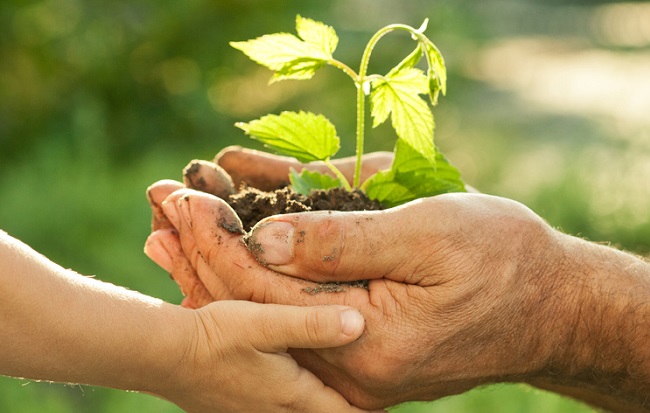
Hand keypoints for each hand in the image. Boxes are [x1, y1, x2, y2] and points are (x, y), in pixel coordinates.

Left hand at [146, 188, 572, 408]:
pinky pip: (290, 322)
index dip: (217, 242)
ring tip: (169, 234)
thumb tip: (263, 238)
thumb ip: (342, 242)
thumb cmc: (502, 260)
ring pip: (264, 321)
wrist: (550, 308)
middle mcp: (349, 371)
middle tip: (157, 209)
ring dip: (216, 271)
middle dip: (200, 256)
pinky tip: (225, 258)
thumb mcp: (426, 234)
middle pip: (252, 314)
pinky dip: (255, 287)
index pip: (264, 296)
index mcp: (366, 345)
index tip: (179, 199)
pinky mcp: (359, 357)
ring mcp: (352, 370)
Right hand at [160, 300, 383, 412]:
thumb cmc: (216, 337)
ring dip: (327, 401)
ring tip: (351, 383)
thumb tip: (359, 324)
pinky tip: (302, 378)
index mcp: (295, 397)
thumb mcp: (267, 323)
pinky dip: (303, 399)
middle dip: (353, 406)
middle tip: (381, 383)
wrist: (165, 355)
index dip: (375, 411)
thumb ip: (312, 324)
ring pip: (308, 412)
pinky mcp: (244, 407)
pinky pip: (285, 408)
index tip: (396, 395)